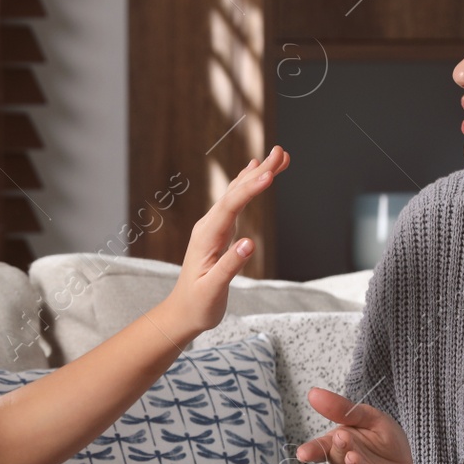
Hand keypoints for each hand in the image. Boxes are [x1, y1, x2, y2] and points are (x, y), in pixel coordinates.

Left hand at [162, 146, 289, 334]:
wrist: (183, 311)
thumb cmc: (198, 304)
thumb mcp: (213, 290)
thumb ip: (230, 266)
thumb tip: (250, 244)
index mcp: (207, 237)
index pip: (231, 207)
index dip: (250, 189)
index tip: (269, 175)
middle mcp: (209, 226)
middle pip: (236, 192)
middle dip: (259, 171)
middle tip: (281, 151)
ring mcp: (214, 226)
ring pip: (237, 193)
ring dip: (257, 174)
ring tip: (278, 156)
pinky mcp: (220, 231)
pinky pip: (236, 201)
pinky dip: (249, 185)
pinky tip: (254, 172)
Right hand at [298, 387, 422, 463]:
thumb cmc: (385, 446)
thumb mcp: (371, 419)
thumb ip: (345, 409)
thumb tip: (313, 393)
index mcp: (340, 445)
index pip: (323, 446)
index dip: (313, 450)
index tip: (303, 453)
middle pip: (338, 457)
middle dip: (339, 448)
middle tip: (342, 437)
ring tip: (353, 457)